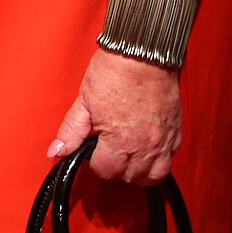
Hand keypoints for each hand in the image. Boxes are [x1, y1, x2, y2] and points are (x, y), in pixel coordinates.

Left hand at [48, 49, 182, 184]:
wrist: (142, 55)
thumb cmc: (114, 73)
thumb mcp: (84, 102)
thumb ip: (71, 131)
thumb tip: (55, 151)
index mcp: (120, 142)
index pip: (106, 171)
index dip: (94, 163)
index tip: (92, 152)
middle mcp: (145, 147)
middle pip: (130, 177)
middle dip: (115, 168)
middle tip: (106, 152)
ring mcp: (164, 141)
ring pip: (154, 175)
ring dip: (139, 171)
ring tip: (126, 156)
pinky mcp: (176, 133)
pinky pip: (170, 159)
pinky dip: (158, 160)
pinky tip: (145, 147)